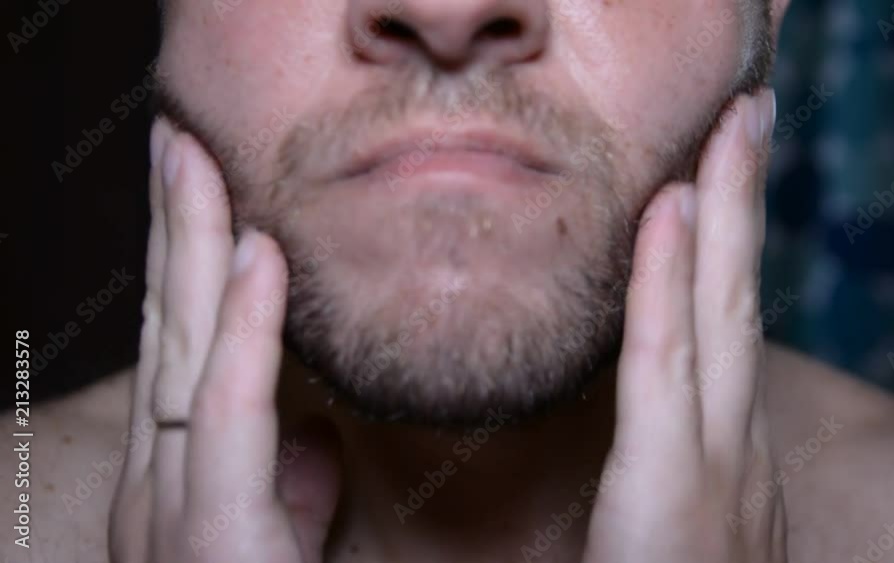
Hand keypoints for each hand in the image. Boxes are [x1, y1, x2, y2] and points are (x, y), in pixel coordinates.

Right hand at [109, 119, 339, 562]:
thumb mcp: (273, 547)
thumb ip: (280, 486)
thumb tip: (307, 435)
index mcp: (181, 483)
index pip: (189, 350)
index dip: (195, 268)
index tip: (211, 194)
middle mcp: (159, 485)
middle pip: (173, 333)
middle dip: (174, 234)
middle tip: (179, 144)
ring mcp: (170, 509)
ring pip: (186, 352)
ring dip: (195, 251)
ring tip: (197, 162)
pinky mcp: (210, 538)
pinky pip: (228, 412)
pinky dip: (247, 331)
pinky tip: (262, 256)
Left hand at [583, 90, 782, 561]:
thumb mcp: (680, 535)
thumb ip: (671, 477)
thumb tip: (652, 435)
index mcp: (728, 458)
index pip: (727, 333)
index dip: (727, 251)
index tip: (718, 178)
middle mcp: (736, 449)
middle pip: (739, 301)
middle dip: (746, 205)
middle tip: (748, 119)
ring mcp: (718, 468)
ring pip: (719, 313)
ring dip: (725, 214)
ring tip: (731, 130)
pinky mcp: (671, 492)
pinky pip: (663, 367)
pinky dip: (669, 283)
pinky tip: (672, 210)